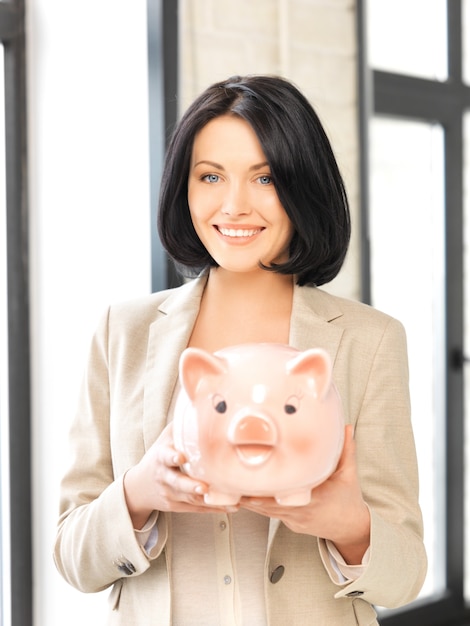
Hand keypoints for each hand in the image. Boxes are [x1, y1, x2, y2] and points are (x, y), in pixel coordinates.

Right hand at [124, 422, 231, 528]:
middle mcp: (164, 477)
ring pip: (189, 500)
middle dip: (190, 486)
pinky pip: (197, 509)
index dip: (172, 457)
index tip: (181, 457)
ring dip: (209, 501)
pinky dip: (214, 508)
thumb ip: (180, 426)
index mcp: (160, 458)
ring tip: (229, 501)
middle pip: (177, 483)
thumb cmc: (159, 456)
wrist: (140, 486)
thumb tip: (200, 403)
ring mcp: (170, 494)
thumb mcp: (165, 439)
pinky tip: (232, 508)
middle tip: (204, 487)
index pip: (165, 457)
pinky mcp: (177, 506)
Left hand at [240, 425, 369, 563]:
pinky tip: (240, 496)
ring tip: (229, 488)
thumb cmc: (348, 499)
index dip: (269, 488)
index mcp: (317, 498)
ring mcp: (293, 519)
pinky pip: (268, 515)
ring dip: (248, 500)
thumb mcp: (349, 474)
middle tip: (231, 481)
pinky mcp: (289, 523)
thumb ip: (346, 450)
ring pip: (265, 511)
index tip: (254, 479)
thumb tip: (346, 427)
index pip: (289, 494)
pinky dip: (255, 506)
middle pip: (270, 504)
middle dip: (250, 493)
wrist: (350, 528)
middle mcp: (302, 511)